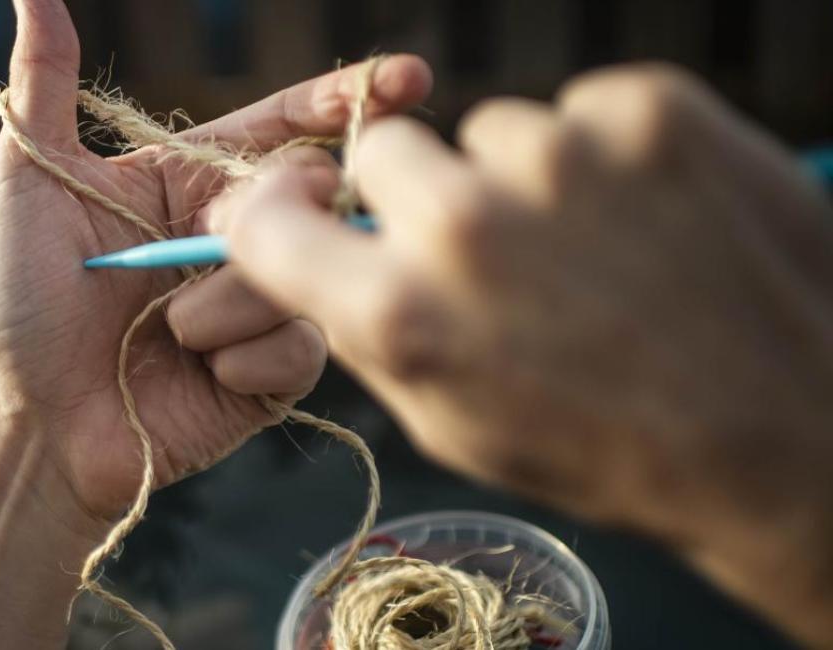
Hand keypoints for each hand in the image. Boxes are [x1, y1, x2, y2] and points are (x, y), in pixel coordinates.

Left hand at [0, 0, 432, 521]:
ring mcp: (256, 305)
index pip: (284, 124)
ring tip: (166, 333)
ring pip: (309, 268)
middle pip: (313, 190)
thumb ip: (44, 86)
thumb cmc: (16, 303)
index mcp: (188, 183)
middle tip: (218, 240)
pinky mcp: (272, 374)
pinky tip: (196, 374)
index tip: (405, 79)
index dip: (344, 98)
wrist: (29, 421)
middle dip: (281, 209)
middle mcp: (232, 237)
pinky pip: (302, 345)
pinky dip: (245, 357)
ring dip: (228, 301)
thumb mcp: (24, 183)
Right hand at [215, 64, 832, 644]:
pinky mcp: (648, 108)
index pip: (268, 223)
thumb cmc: (614, 445)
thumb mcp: (455, 424)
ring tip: (599, 247)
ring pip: (496, 131)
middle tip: (491, 246)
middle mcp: (465, 222)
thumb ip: (375, 331)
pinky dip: (608, 155)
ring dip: (526, 178)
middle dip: (422, 192)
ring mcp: (560, 152)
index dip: (279, 215)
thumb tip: (326, 257)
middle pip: (388, 153)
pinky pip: (584, 109)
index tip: (300, 211)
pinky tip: (652, 219)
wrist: (790, 430)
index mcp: (402, 314)